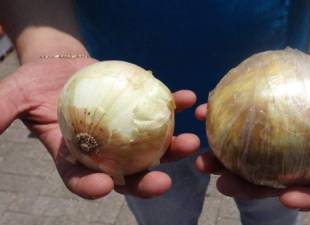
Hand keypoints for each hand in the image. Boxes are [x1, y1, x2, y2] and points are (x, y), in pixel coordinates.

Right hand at [0, 58, 199, 198]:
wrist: (63, 64)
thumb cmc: (37, 82)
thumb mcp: (15, 95)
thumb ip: (2, 112)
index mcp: (74, 155)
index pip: (81, 177)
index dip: (91, 186)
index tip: (103, 186)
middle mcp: (105, 150)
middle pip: (126, 172)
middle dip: (145, 182)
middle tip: (162, 184)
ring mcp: (126, 131)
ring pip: (150, 145)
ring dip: (172, 148)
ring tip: (190, 143)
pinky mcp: (139, 109)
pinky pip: (159, 108)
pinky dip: (175, 105)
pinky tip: (188, 99)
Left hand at [195, 50, 309, 210]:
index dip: (307, 198)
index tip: (289, 200)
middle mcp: (298, 152)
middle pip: (272, 178)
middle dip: (247, 187)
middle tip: (224, 184)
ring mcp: (276, 136)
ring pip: (247, 156)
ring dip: (222, 160)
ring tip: (203, 160)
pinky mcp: (259, 115)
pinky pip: (237, 122)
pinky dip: (218, 120)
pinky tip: (203, 114)